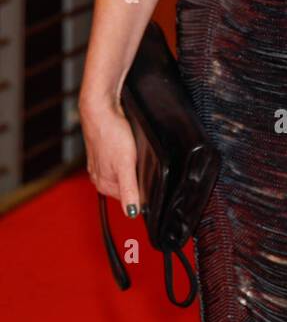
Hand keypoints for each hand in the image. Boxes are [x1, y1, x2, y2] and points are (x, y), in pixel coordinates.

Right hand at [80, 97, 139, 216]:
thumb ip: (129, 189)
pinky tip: (131, 147)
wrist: (100, 108)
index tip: (151, 178)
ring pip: (123, 172)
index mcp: (103, 184)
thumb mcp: (125, 165)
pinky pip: (119, 160)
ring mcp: (100, 163)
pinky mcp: (104, 151)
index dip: (143, 190)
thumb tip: (132, 212)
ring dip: (133, 166)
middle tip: (144, 161)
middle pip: (126, 185)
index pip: (129, 198)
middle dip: (138, 177)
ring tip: (137, 153)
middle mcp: (99, 176)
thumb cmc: (110, 133)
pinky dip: (127, 156)